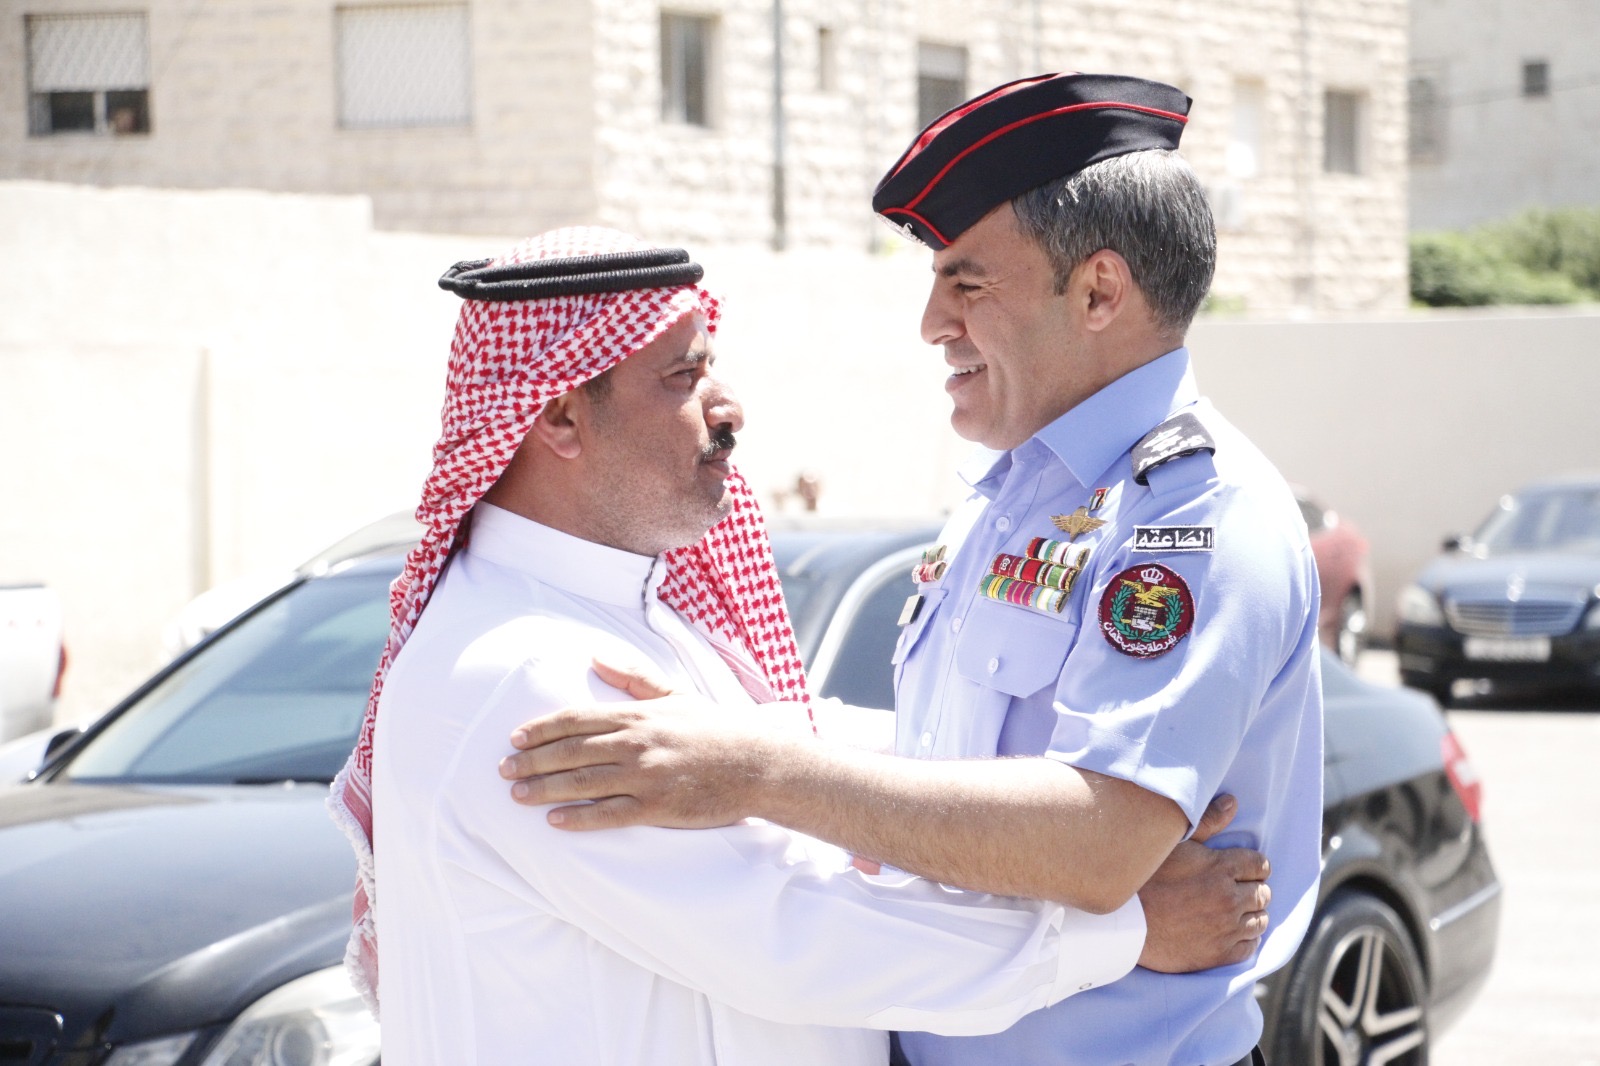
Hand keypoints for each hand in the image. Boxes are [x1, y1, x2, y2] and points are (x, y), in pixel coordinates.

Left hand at [498, 658, 782, 829]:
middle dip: (531, 761)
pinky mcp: (657, 807)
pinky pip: (608, 814)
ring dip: (544, 788)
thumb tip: (596, 656)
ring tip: (517, 795)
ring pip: (581, 782)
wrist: (756, 762)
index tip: (515, 738)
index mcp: (637, 714)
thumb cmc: (716, 727)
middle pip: (570, 751)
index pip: (576, 719)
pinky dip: (579, 817)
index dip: (542, 729)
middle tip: (503, 769)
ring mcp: (645, 776)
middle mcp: (635, 743)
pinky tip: (555, 820)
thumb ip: (634, 676)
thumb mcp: (675, 693)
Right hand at [1135, 795, 1271, 972]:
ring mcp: (1227, 929)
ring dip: (1251, 914)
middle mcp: (1230, 898)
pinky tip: (1232, 932)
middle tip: (1235, 889)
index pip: (1260, 865)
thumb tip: (1232, 803)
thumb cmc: (1142, 879)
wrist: (1122, 924)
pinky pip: (1249, 948)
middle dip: (1253, 889)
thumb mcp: (1171, 842)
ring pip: (1260, 921)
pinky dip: (1245, 939)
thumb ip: (1206, 822)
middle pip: (1263, 893)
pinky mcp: (1219, 954)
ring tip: (1233, 911)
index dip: (1252, 865)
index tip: (1242, 869)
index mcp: (1221, 868)